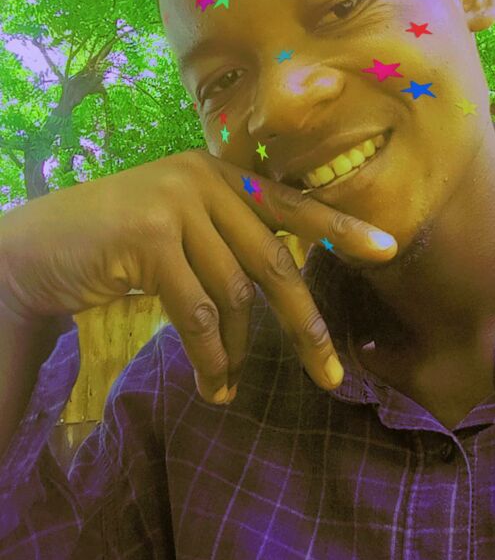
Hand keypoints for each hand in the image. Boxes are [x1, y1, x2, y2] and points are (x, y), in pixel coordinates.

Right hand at [0, 149, 396, 403]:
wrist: (43, 247)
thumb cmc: (120, 242)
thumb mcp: (183, 226)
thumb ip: (231, 236)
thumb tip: (288, 281)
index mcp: (221, 173)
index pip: (293, 204)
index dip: (341, 230)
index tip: (387, 250)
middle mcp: (204, 179)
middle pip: (273, 260)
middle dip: (306, 322)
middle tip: (331, 374)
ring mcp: (176, 204)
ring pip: (235, 294)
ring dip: (239, 352)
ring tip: (231, 386)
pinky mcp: (150, 237)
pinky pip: (199, 313)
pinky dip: (212, 358)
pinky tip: (214, 384)